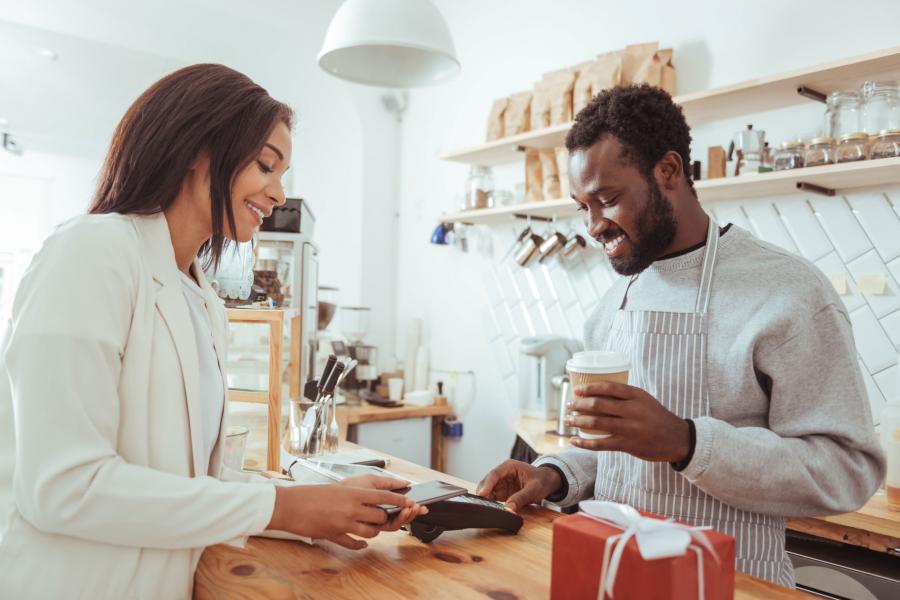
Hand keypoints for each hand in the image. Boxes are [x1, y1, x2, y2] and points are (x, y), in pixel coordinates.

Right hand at [267, 475, 426, 548]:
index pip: (384, 497)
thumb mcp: (337, 488)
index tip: (409, 502)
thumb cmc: (312, 494)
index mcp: (353, 493)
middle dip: (385, 518)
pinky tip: (362, 544)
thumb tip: (372, 498)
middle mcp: (351, 509)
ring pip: (371, 533)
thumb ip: (356, 493)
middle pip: (381, 517)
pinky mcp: (335, 536)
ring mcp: (344, 524)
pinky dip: (360, 545)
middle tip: (384, 516)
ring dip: (373, 531)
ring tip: (370, 527)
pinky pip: (354, 544)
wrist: (290, 505)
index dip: (399, 500)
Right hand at [475, 460, 561, 512]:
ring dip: (486, 499)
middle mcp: (502, 474)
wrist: (547, 482)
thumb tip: (509, 508)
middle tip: (482, 505)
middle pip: (487, 482)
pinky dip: (491, 504)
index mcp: (509, 467)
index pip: (494, 474)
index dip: (487, 484)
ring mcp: (501, 483)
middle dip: (484, 493)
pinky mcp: (502, 492)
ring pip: (488, 491)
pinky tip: (492, 510)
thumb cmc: (542, 481)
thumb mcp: (534, 489)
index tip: (482, 494)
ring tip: (487, 509)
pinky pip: (493, 498)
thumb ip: (521, 498)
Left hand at [566, 381, 689, 461]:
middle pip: (599, 405)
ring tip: (568, 420)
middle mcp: (633, 410)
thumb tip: (597, 393)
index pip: (608, 387)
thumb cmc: (656, 416)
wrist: (677, 438)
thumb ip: (625, 396)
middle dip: (579, 405)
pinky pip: (601, 444)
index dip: (589, 388)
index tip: (576, 390)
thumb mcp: (644, 400)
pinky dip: (585, 442)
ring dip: (578, 421)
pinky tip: (574, 440)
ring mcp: (630, 428)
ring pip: (597, 423)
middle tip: (568, 405)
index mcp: (637, 395)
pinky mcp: (628, 445)